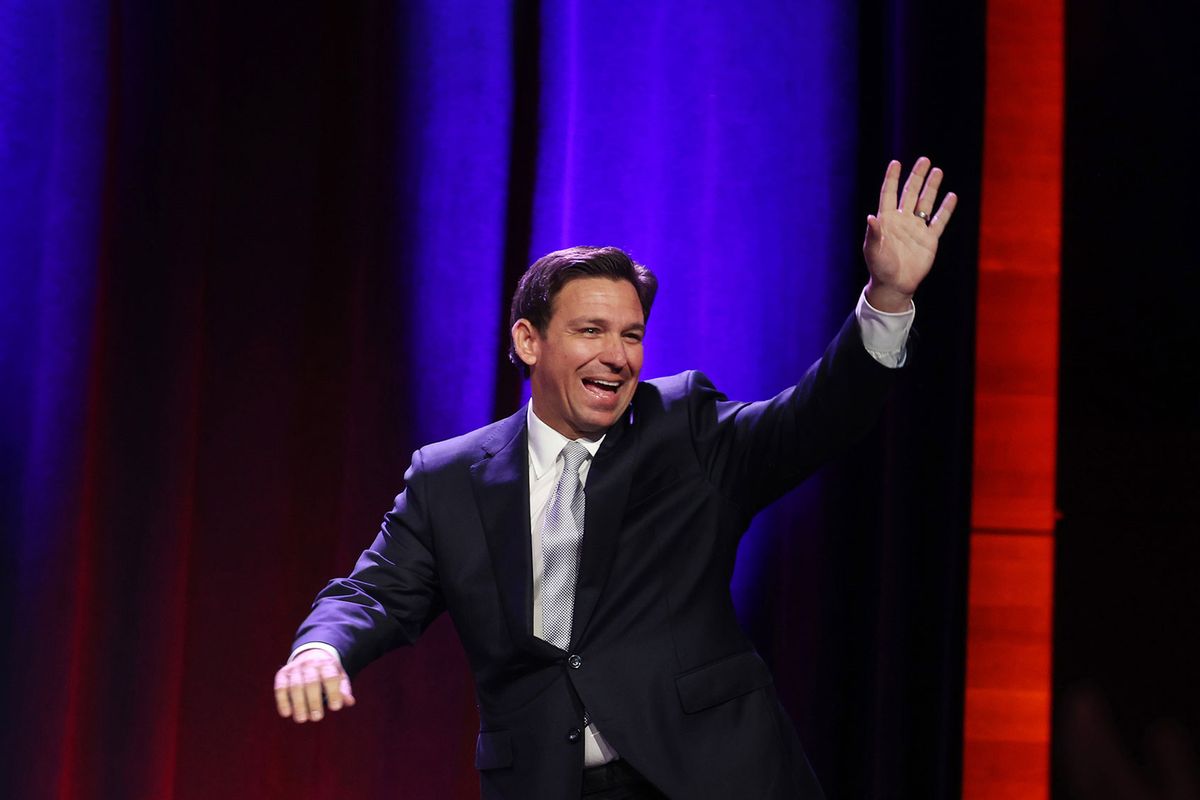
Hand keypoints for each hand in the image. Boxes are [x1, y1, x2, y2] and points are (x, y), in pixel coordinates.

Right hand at [274, 648, 355, 722]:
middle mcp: (310, 663)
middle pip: (311, 682)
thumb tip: (349, 702)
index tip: (335, 708)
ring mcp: (295, 668)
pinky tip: (286, 713)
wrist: (311, 654)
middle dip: (313, 701)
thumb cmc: (328, 672)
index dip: (333, 692)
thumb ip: (343, 689)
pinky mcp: (283, 674)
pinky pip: (280, 687)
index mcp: (326, 663)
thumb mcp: (339, 676)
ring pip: (295, 685)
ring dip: (298, 703)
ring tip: (302, 719)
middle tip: (317, 717)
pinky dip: (282, 701)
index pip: (330, 677)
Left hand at [863, 157, 957, 310]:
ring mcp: (916, 229)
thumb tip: (871, 217)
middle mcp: (902, 221)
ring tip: (937, 171)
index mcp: (887, 220)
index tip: (896, 163)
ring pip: (926, 203)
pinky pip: (939, 221)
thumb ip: (873, 233)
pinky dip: (946, 209)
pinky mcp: (929, 239)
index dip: (892, 178)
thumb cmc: (880, 268)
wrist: (895, 285)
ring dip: (931, 188)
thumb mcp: (873, 250)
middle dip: (917, 177)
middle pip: (910, 193)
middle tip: (924, 160)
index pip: (889, 194)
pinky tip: (951, 196)